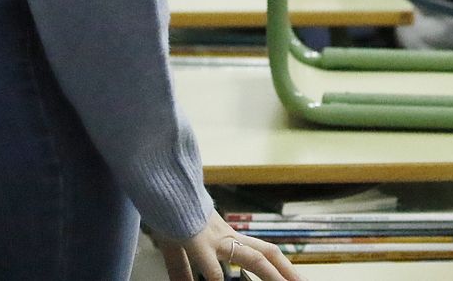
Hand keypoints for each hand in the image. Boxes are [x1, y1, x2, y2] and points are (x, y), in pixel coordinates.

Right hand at [152, 211, 302, 280]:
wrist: (159, 182)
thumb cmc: (167, 212)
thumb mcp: (177, 246)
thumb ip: (182, 269)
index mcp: (227, 236)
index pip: (261, 250)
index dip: (279, 265)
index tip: (292, 279)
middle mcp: (227, 237)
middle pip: (265, 253)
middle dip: (286, 271)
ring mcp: (215, 239)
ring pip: (252, 258)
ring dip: (270, 276)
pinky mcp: (196, 241)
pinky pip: (213, 270)